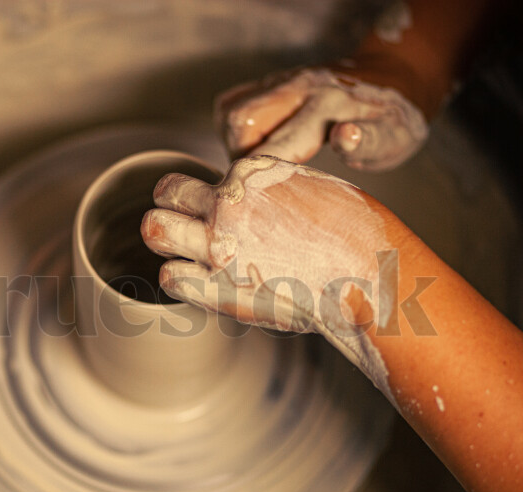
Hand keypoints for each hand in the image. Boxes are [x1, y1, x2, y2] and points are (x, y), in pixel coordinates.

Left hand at [141, 156, 402, 393]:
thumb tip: (253, 191)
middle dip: (169, 211)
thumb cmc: (351, 233)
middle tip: (184, 230)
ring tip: (185, 256)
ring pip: (155, 229)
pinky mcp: (221, 286)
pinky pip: (171, 277)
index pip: (191, 178)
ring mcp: (220, 245)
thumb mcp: (310, 188)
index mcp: (248, 174)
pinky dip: (179, 279)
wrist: (367, 275)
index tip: (212, 217)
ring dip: (166, 241)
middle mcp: (227, 204)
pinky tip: (200, 284)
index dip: (198, 200)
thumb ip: (271, 188)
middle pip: (164, 195)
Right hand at [215, 67, 427, 170]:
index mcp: (329, 105)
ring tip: (258, 166)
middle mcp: (299, 87)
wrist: (395, 75)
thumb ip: (368, 141)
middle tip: (260, 184)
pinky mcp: (273, 82)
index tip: (254, 204)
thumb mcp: (395, 136)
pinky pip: (234, 103)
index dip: (259, 177)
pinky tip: (257, 146)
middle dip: (240, 159)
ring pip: (231, 111)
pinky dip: (236, 129)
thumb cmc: (395, 119)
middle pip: (240, 121)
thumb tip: (344, 137)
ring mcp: (283, 81)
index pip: (277, 143)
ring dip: (235, 144)